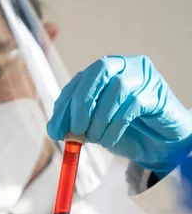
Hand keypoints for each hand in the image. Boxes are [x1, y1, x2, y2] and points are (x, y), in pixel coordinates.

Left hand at [47, 55, 191, 177]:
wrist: (158, 146)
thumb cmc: (126, 133)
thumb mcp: (94, 128)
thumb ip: (75, 125)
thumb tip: (55, 129)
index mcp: (104, 72)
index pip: (78, 81)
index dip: (63, 106)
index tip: (55, 131)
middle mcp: (124, 67)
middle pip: (98, 72)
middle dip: (81, 103)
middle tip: (75, 131)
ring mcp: (143, 77)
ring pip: (117, 88)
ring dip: (100, 119)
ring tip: (96, 139)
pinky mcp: (156, 92)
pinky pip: (133, 104)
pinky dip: (116, 125)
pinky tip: (110, 139)